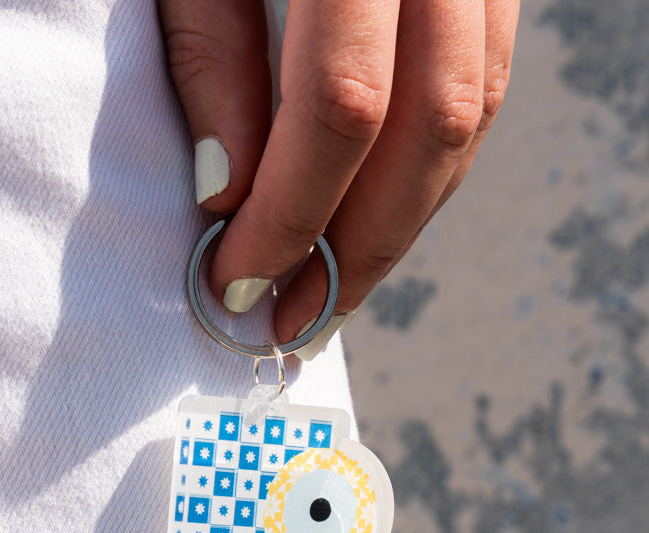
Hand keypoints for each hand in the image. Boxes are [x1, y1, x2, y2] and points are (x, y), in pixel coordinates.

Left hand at [160, 0, 519, 358]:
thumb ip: (212, 57)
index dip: (291, 211)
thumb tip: (228, 193)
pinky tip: (374, 213)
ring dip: (398, 221)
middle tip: (299, 317)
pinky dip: (422, 169)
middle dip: (359, 247)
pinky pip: (478, 89)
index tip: (239, 278)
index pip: (344, 105)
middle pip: (429, 129)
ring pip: (466, 120)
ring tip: (334, 285)